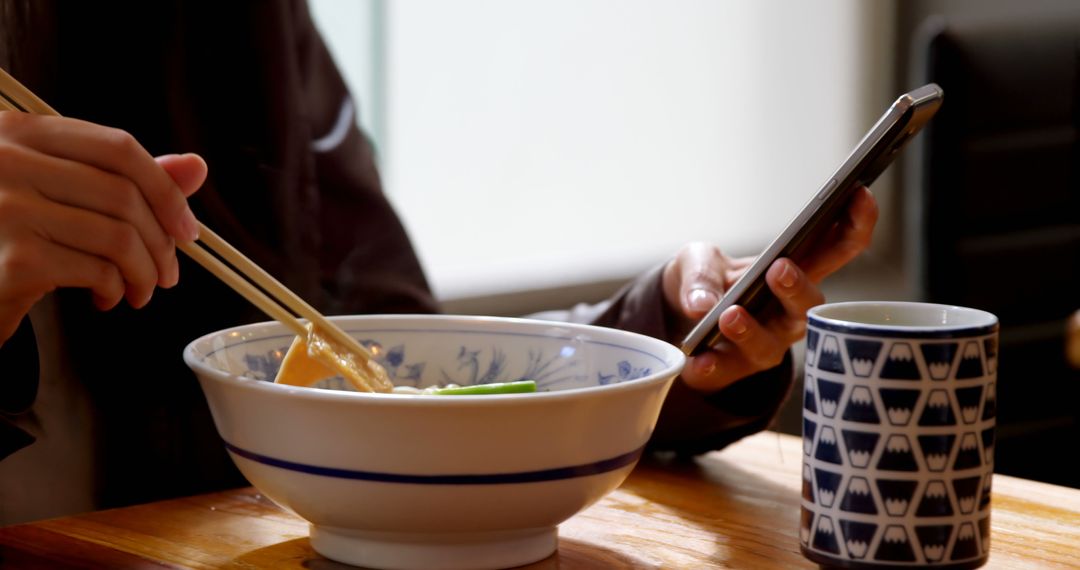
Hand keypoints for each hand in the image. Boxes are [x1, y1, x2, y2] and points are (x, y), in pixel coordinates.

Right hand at [0, 112, 206, 342]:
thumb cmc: (9, 235)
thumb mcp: (60, 194)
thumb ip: (123, 179)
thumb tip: (197, 166)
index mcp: (21, 132)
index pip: (119, 148)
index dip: (166, 190)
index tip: (186, 229)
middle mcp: (8, 160)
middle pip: (125, 196)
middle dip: (161, 243)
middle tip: (168, 274)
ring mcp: (6, 208)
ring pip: (119, 238)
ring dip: (143, 273)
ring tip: (139, 290)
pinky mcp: (13, 259)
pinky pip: (98, 271)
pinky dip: (115, 289)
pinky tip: (105, 297)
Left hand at [662, 186, 878, 391]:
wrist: (676, 317)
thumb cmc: (706, 278)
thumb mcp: (698, 260)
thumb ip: (701, 272)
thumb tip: (702, 303)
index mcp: (792, 271)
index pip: (836, 248)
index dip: (855, 225)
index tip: (860, 194)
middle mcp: (788, 312)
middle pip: (810, 303)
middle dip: (798, 287)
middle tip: (779, 269)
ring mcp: (765, 344)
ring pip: (771, 345)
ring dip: (751, 330)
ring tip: (728, 316)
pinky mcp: (732, 370)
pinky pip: (725, 373)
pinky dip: (710, 367)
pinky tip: (696, 362)